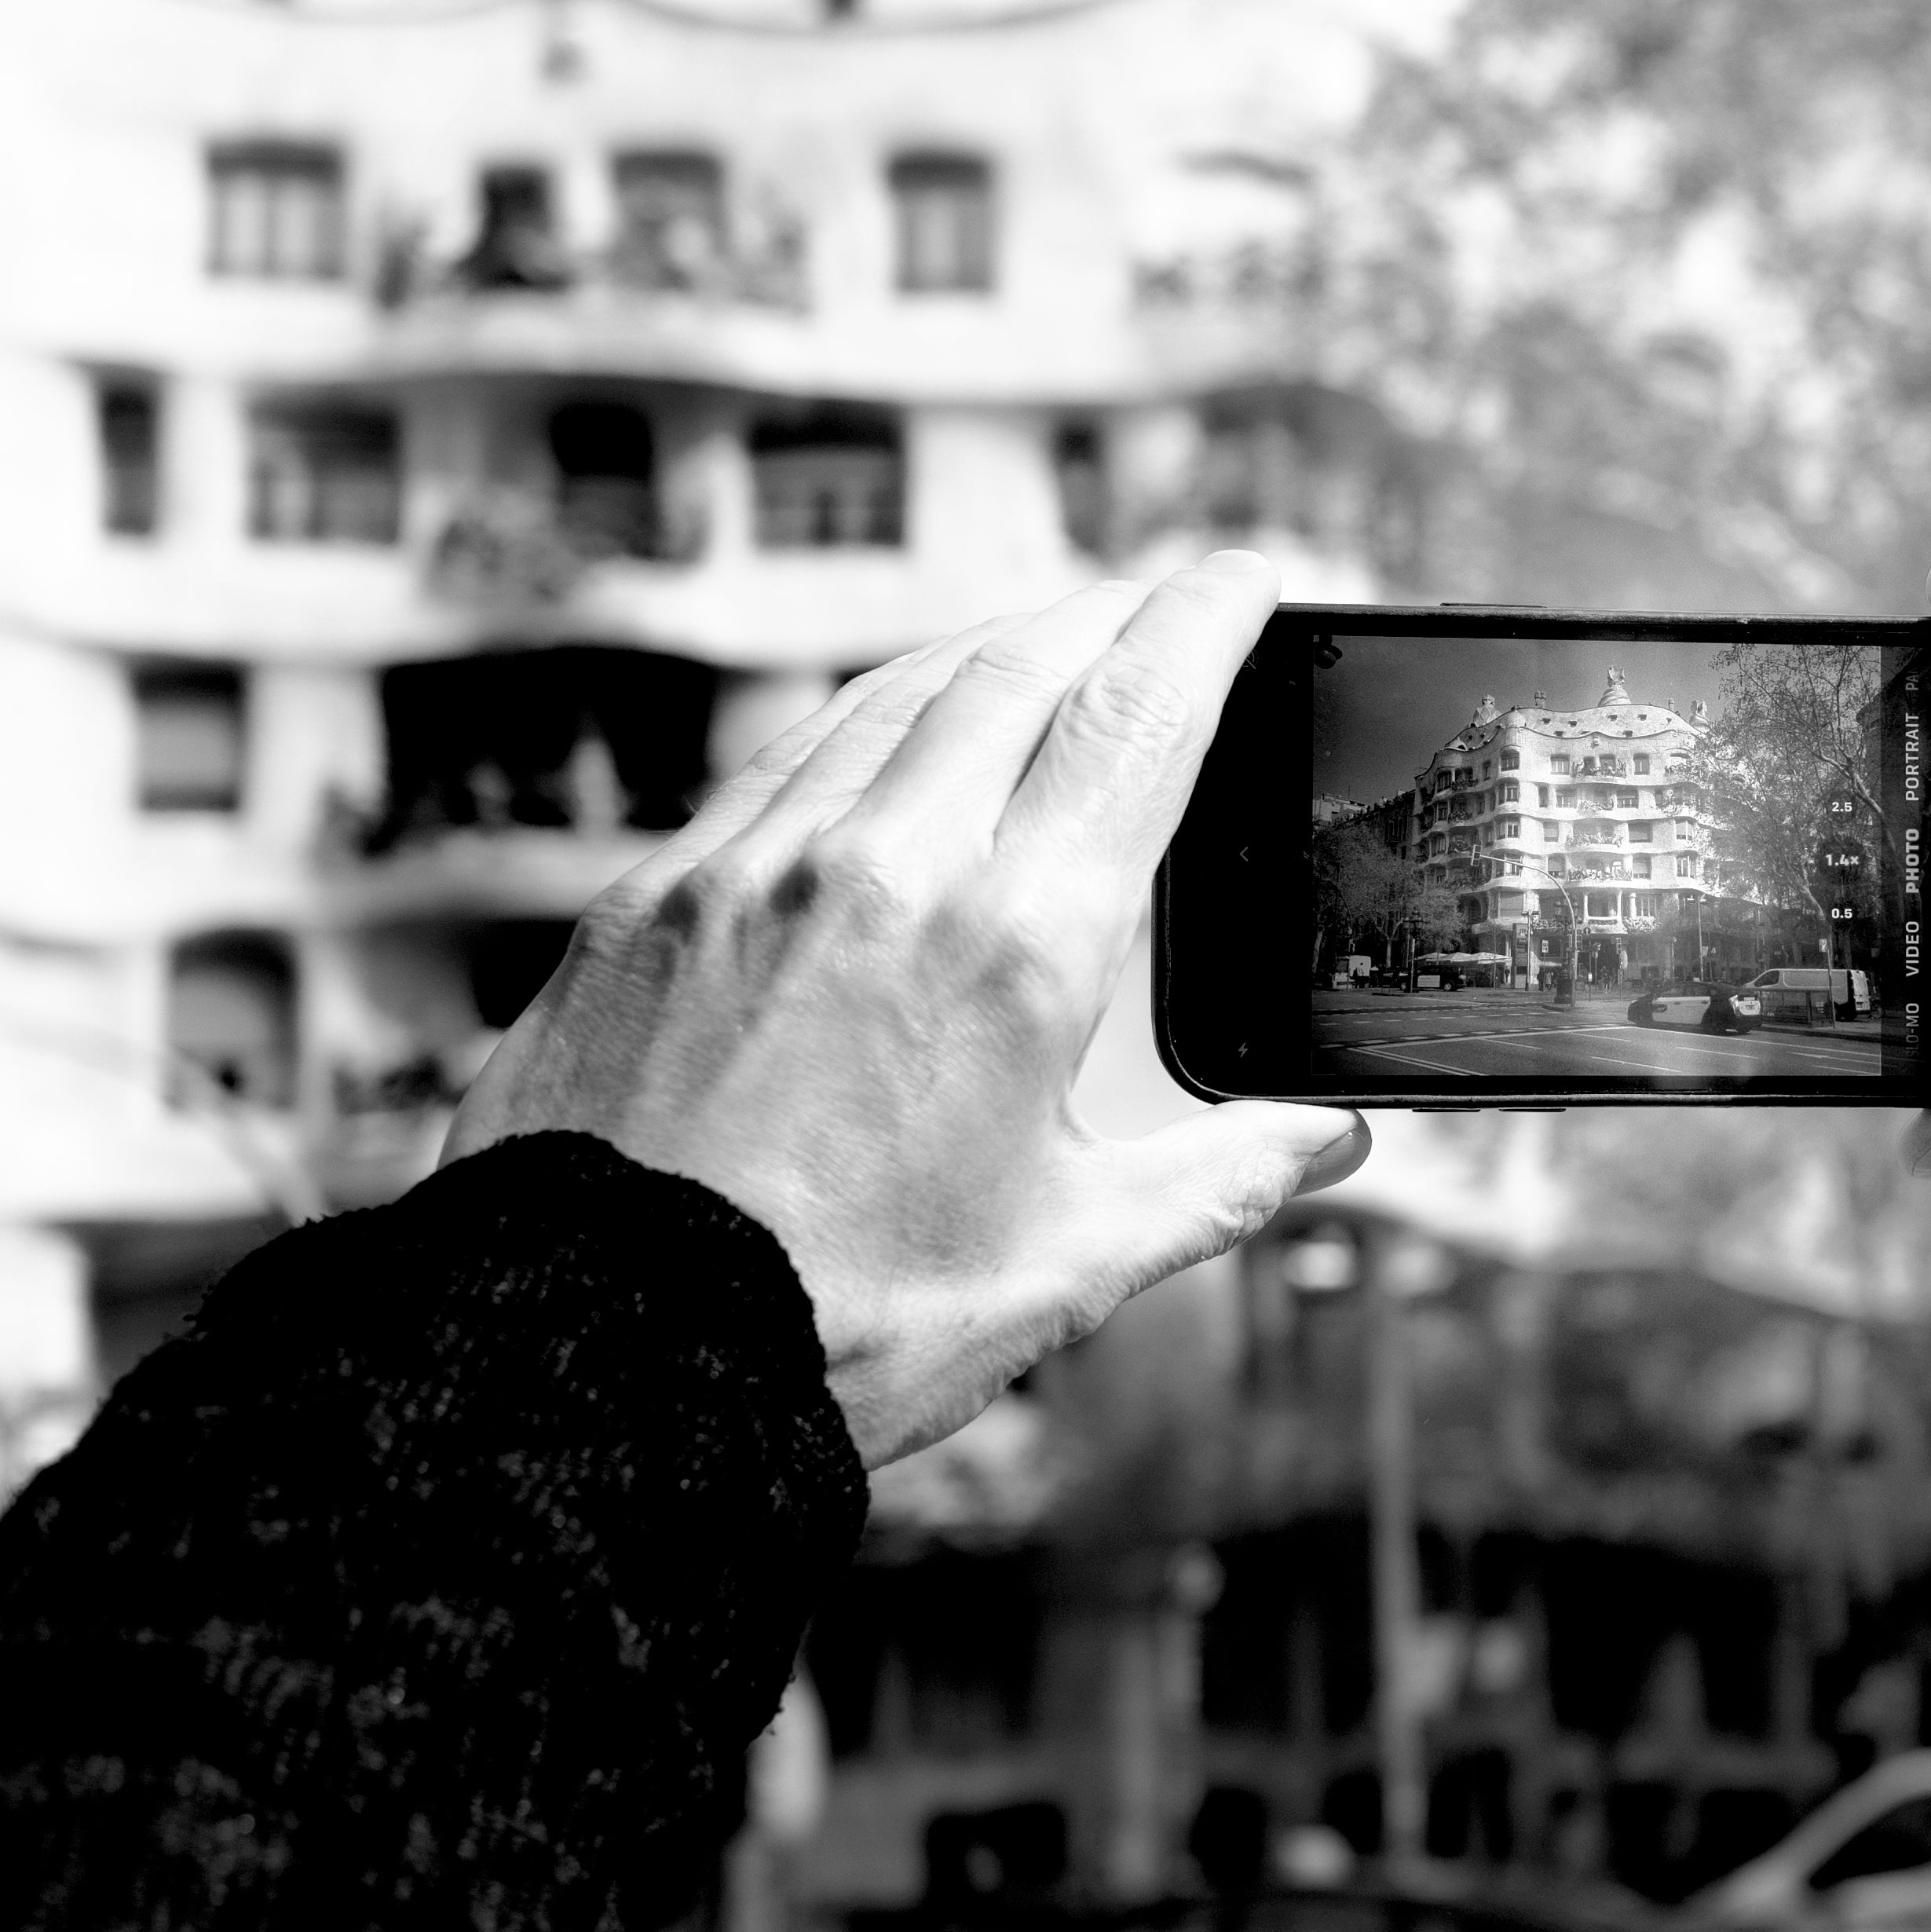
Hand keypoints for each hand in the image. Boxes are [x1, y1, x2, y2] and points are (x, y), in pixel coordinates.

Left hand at [445, 553, 1373, 1463]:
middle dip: (1109, 612)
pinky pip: (781, 759)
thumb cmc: (842, 1326)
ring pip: (895, 693)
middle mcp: (888, 868)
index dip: (1206, 621)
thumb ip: (1216, 1181)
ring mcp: (755, 866)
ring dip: (987, 648)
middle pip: (1023, 668)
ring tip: (1041, 642)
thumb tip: (1329, 1137)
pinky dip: (863, 719)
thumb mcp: (1066, 1266)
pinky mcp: (652, 895)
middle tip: (1160, 596)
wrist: (601, 1359)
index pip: (1140, 715)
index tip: (1246, 572)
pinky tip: (881, 735)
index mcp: (1017, 946)